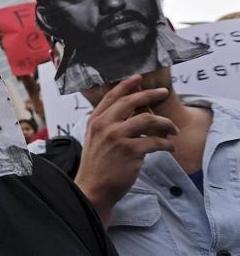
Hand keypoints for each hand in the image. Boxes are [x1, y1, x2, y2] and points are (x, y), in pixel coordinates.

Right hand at [75, 75, 177, 225]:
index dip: (127, 84)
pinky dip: (167, 143)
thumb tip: (126, 113)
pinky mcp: (131, 151)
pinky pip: (156, 141)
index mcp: (95, 120)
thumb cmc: (96, 166)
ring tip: (173, 129)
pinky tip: (170, 147)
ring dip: (165, 123)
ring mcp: (117, 137)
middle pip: (132, 101)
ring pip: (148, 119)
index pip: (112, 96)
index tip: (139, 78)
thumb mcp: (94, 139)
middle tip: (163, 93)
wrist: (93, 189)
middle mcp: (105, 125)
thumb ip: (106, 124)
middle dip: (150, 94)